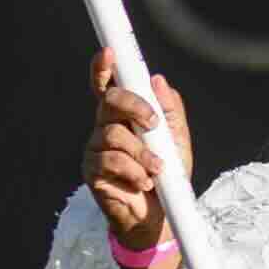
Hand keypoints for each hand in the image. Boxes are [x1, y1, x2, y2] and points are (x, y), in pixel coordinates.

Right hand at [83, 55, 187, 259]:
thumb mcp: (177, 141)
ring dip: (141, 152)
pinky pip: (109, 160)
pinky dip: (133, 170)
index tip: (109, 52)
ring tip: (156, 169)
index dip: (104, 68)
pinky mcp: (92, 171)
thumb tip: (158, 80)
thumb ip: (170, 111)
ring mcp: (95, 148)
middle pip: (108, 101)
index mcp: (124, 116)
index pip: (109, 87)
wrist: (160, 216)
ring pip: (112, 134)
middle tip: (153, 123)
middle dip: (134, 106)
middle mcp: (105, 127)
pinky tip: (143, 182)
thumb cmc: (167, 175)